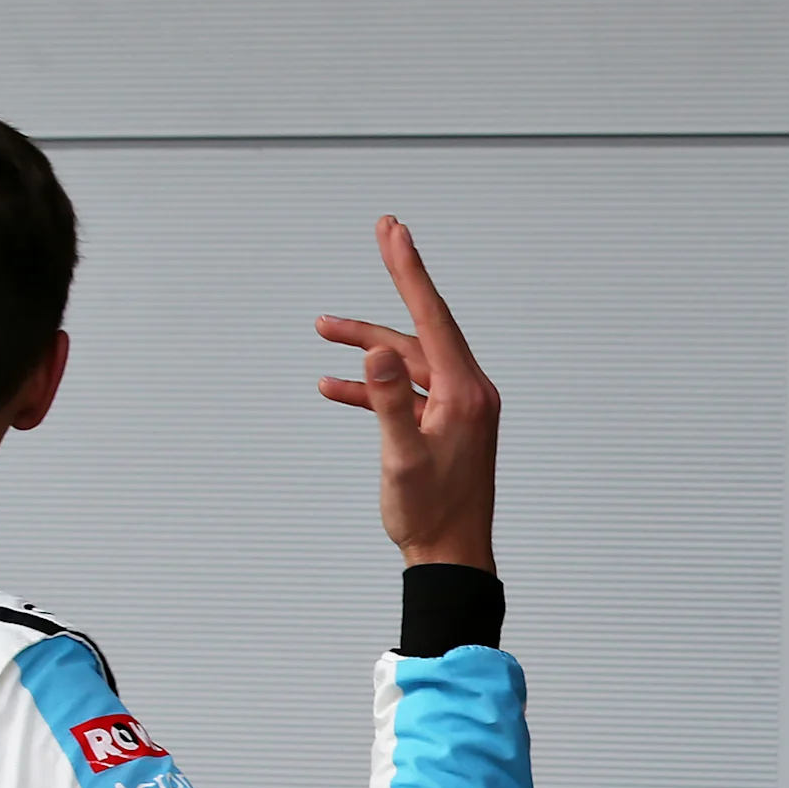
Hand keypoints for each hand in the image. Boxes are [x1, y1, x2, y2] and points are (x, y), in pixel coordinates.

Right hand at [316, 218, 499, 572]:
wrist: (450, 558)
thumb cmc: (429, 515)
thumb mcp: (402, 459)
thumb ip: (388, 402)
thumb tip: (377, 351)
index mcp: (465, 393)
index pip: (433, 316)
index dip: (409, 269)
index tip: (393, 229)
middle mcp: (468, 393)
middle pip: (421, 328)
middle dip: (393, 285)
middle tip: (383, 230)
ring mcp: (457, 409)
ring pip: (407, 361)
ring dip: (366, 348)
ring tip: (320, 332)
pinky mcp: (443, 427)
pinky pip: (405, 392)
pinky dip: (372, 388)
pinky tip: (332, 387)